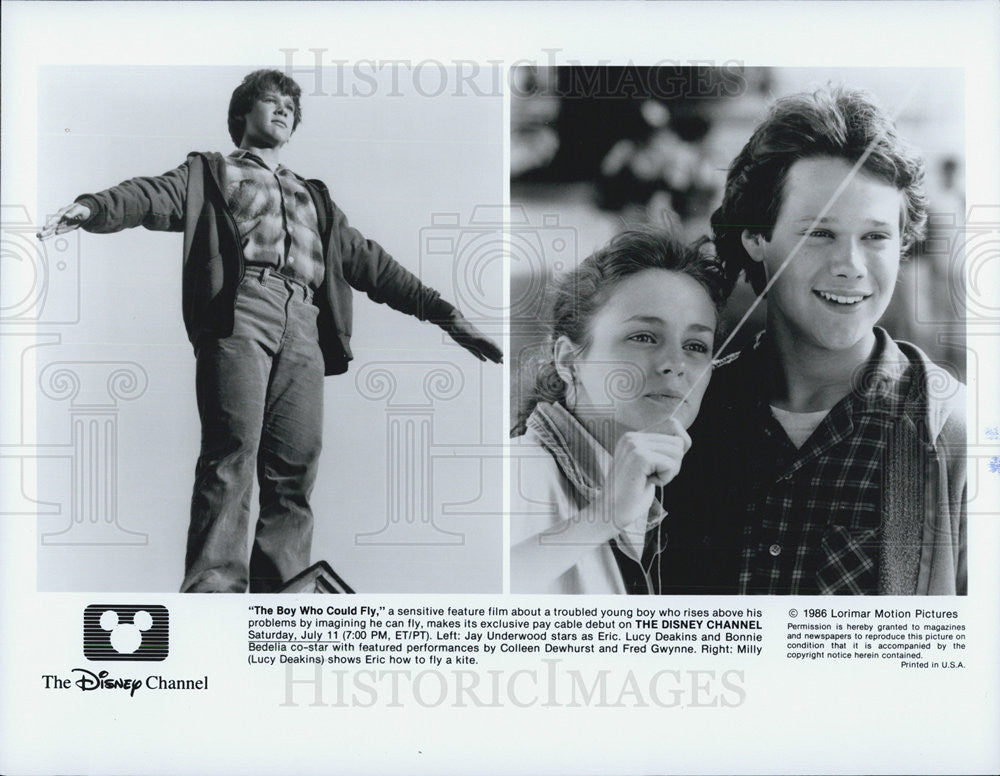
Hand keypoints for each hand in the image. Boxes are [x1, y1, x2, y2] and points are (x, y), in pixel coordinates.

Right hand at [37, 202, 90, 240]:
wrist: (84, 213)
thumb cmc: (81, 210)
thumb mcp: (79, 210)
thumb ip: (73, 212)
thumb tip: (66, 216)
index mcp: (63, 213)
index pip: (56, 218)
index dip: (51, 223)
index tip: (45, 227)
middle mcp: (60, 218)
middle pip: (52, 225)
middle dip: (46, 230)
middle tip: (39, 234)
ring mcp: (60, 223)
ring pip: (52, 229)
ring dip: (46, 234)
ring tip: (39, 238)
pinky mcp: (62, 228)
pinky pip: (55, 232)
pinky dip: (50, 235)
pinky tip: (43, 238)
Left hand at [439, 310, 502, 362]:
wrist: (451, 321)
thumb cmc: (457, 324)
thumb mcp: (462, 328)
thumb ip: (469, 333)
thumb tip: (476, 338)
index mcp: (478, 336)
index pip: (490, 344)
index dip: (496, 349)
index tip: (503, 355)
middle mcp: (477, 340)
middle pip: (489, 349)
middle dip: (497, 355)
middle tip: (504, 362)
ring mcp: (473, 343)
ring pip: (484, 351)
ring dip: (491, 357)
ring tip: (498, 362)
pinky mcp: (467, 345)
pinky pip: (476, 352)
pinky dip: (480, 356)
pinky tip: (485, 360)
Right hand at [603, 417, 690, 535]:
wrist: (611, 512)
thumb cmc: (632, 494)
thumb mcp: (647, 466)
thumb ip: (660, 450)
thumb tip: (684, 440)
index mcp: (633, 436)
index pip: (673, 424)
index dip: (680, 444)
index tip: (665, 464)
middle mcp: (632, 437)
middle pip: (678, 440)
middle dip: (674, 463)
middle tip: (654, 476)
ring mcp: (634, 446)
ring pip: (677, 452)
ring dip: (669, 471)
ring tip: (650, 479)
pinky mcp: (639, 458)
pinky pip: (671, 463)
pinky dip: (665, 478)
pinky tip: (648, 483)